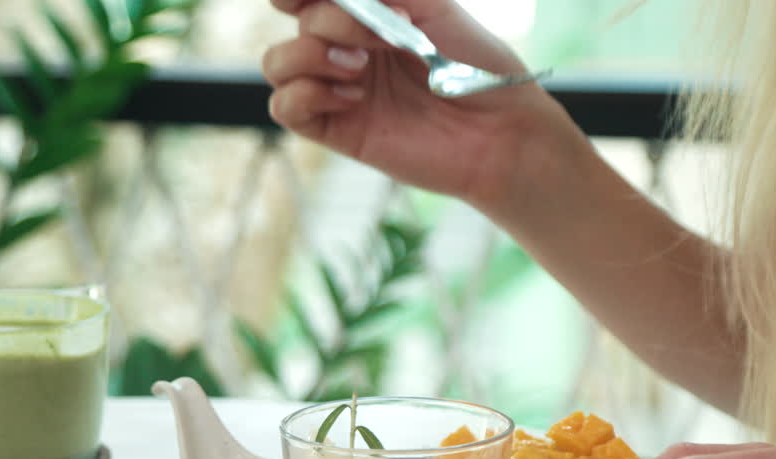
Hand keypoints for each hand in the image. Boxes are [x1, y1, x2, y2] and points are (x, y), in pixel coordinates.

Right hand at [262, 0, 567, 204]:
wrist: (498, 130)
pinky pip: (284, 107)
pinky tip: (354, 97)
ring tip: (361, 69)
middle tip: (385, 38)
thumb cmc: (476, 66)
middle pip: (299, 22)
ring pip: (277, 62)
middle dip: (335, 22)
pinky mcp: (336, 130)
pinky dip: (308, 93)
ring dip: (311, 55)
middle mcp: (346, 50)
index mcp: (368, 17)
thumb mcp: (431, 6)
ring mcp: (337, 90)